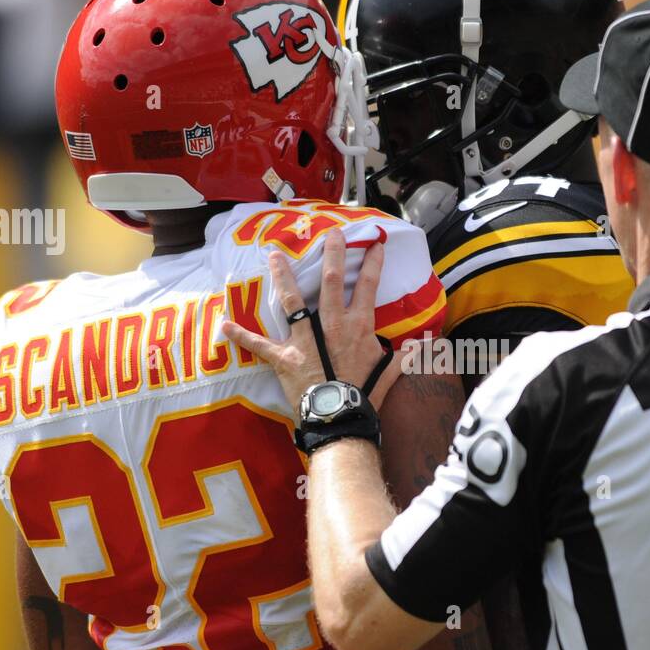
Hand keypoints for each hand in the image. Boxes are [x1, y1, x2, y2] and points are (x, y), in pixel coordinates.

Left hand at [221, 228, 400, 411]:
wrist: (341, 416)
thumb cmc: (365, 394)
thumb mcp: (390, 372)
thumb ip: (404, 356)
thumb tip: (425, 346)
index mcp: (358, 326)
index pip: (368, 287)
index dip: (373, 263)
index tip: (375, 244)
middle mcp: (331, 325)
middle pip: (331, 282)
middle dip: (332, 254)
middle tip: (331, 233)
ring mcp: (305, 340)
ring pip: (292, 301)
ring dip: (283, 277)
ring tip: (274, 255)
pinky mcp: (284, 357)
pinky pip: (259, 344)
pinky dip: (241, 335)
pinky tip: (224, 324)